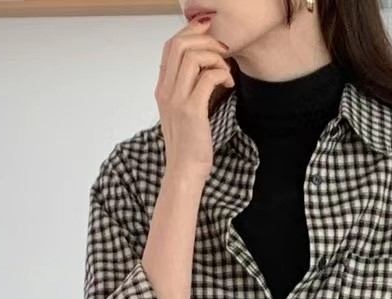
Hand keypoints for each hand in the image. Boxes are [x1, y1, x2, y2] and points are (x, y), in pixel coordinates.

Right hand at [156, 17, 234, 182]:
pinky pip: (208, 78)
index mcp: (162, 89)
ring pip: (193, 57)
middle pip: (180, 45)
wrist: (184, 172)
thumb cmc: (188, 145)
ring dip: (215, 58)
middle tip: (223, 51)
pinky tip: (229, 85)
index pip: (171, 47)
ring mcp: (177, 100)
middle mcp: (166, 91)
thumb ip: (185, 89)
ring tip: (226, 71)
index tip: (211, 38)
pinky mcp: (192, 111)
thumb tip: (205, 68)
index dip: (191, 34)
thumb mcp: (181, 112)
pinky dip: (222, 75)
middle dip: (206, 41)